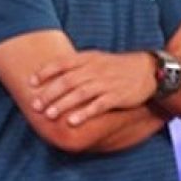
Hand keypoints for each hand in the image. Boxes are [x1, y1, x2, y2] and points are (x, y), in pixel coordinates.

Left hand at [29, 51, 154, 126]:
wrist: (149, 71)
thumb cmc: (118, 67)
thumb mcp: (98, 59)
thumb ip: (76, 66)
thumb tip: (49, 75)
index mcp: (89, 58)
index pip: (62, 63)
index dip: (44, 72)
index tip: (31, 83)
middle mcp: (96, 69)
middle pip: (68, 81)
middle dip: (49, 94)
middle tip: (35, 106)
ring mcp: (107, 83)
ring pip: (80, 94)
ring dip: (63, 105)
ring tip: (49, 115)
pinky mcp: (118, 96)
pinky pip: (98, 105)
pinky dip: (84, 113)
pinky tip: (72, 122)